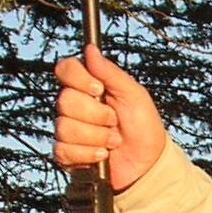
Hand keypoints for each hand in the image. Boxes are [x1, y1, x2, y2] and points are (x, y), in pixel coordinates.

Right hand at [53, 45, 167, 191]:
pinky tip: (103, 155)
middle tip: (114, 120)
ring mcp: (68, 130)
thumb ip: (110, 72)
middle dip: (96, 114)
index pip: (65, 69)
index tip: (99, 89)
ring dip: (97, 136)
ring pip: (65, 127)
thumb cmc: (143, 127)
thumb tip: (90, 48)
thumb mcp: (134, 95)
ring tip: (114, 140)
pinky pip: (64, 150)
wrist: (148, 164)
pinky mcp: (66, 154)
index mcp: (88, 87)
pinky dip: (89, 154)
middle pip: (65, 100)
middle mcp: (74, 106)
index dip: (78, 78)